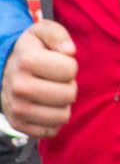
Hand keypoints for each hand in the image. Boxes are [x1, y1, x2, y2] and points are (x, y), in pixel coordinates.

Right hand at [1, 21, 77, 137]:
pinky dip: (54, 121)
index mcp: (26, 61)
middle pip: (68, 95)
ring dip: (63, 105)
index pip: (69, 70)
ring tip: (52, 93)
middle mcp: (18, 87)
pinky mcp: (18, 124)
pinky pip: (50, 131)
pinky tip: (47, 108)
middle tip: (57, 81)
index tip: (57, 63)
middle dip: (69, 86)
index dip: (69, 66)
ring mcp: (16, 109)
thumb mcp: (42, 32)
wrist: (5, 70)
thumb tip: (69, 51)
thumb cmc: (32, 49)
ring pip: (62, 116)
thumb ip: (58, 34)